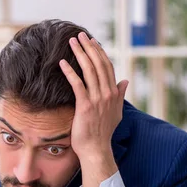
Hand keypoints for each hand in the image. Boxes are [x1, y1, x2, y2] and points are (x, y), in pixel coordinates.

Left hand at [59, 32, 128, 186]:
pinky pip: (77, 85)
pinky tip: (62, 63)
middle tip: (79, 36)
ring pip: (89, 71)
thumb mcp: (116, 113)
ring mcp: (97, 99)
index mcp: (114, 93)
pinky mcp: (86, 106)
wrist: (97, 150)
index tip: (92, 42)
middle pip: (98, 64)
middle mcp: (107, 94)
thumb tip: (125, 81)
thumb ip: (120, 96)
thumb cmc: (103, 133)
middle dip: (89, 48)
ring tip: (71, 43)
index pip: (108, 67)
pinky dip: (70, 72)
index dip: (99, 53)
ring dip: (79, 54)